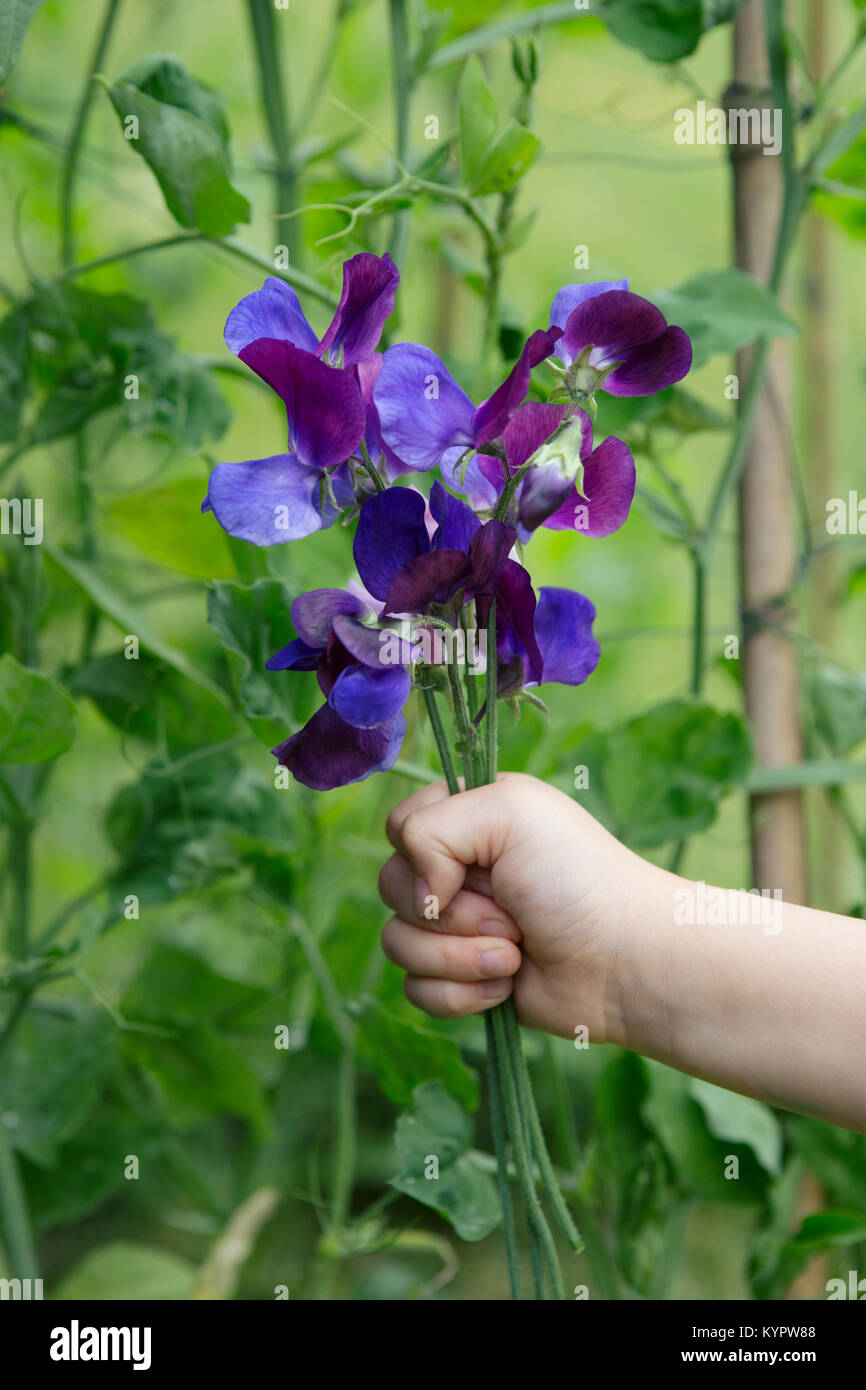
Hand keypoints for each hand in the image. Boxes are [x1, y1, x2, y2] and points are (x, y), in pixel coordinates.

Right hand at [378, 771, 655, 1042]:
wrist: (624, 964)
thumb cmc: (576, 879)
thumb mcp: (508, 812)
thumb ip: (431, 828)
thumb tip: (420, 895)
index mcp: (470, 817)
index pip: (400, 827)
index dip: (424, 854)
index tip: (476, 866)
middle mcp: (459, 869)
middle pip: (391, 888)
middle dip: (451, 912)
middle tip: (510, 914)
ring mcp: (458, 927)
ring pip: (397, 943)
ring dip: (458, 956)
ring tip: (514, 955)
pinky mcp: (462, 979)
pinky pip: (416, 990)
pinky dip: (462, 993)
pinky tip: (506, 986)